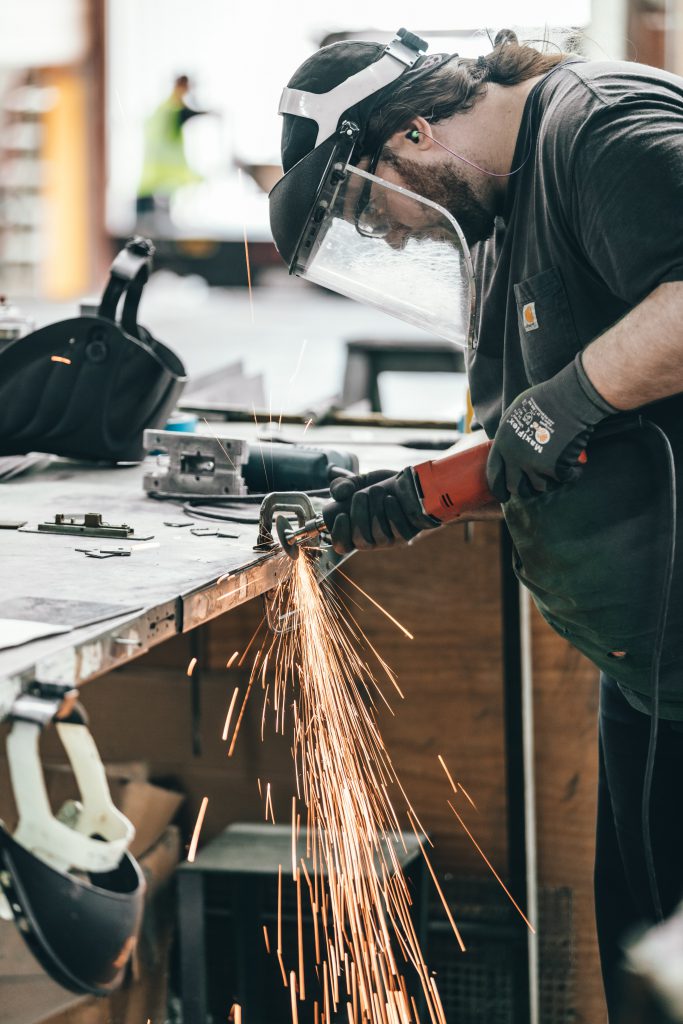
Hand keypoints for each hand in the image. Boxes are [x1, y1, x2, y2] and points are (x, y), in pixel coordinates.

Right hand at [322, 468, 439, 553]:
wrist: (409, 482)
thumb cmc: (380, 486)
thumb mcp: (357, 482)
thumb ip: (341, 486)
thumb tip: (339, 494)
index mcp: (353, 531)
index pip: (342, 546)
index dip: (339, 535)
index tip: (342, 515)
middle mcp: (371, 540)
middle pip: (360, 541)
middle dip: (358, 515)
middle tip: (361, 494)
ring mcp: (389, 540)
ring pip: (379, 535)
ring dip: (376, 510)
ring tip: (377, 490)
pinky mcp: (406, 535)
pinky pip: (397, 529)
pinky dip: (392, 512)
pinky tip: (391, 498)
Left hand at [486, 353, 615, 501]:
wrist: (569, 398)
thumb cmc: (545, 398)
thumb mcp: (516, 412)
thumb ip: (510, 433)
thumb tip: (509, 447)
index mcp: (502, 442)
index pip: (494, 473)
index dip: (498, 488)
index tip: (504, 495)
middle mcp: (514, 456)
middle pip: (515, 487)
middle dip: (525, 490)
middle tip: (534, 489)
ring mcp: (534, 464)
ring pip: (540, 487)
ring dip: (550, 482)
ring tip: (558, 472)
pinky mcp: (554, 468)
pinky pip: (564, 480)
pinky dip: (572, 475)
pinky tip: (576, 466)